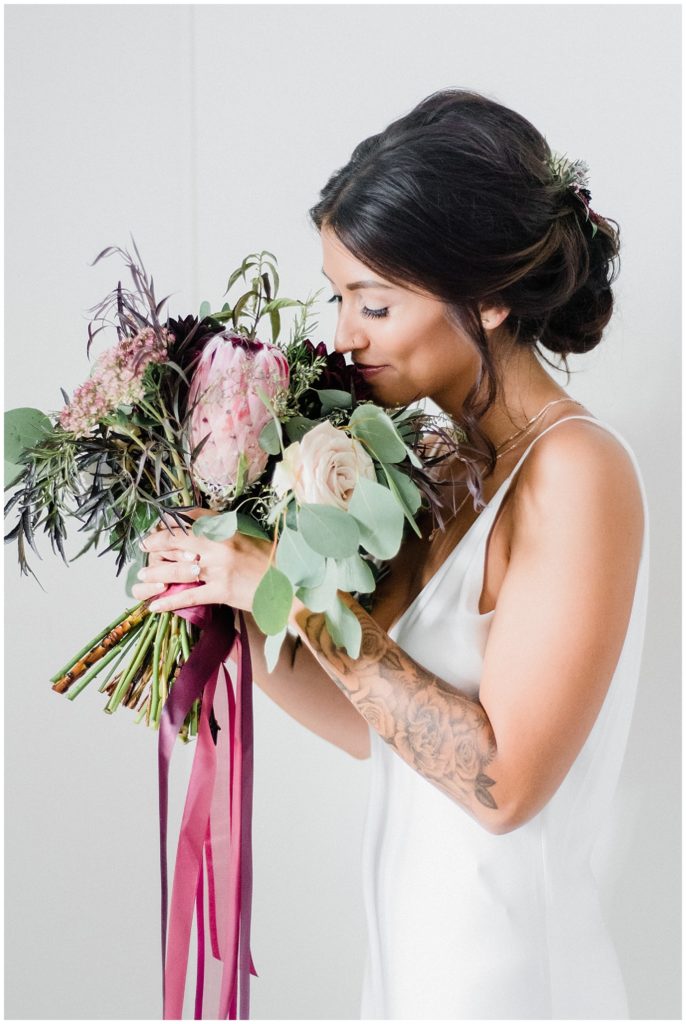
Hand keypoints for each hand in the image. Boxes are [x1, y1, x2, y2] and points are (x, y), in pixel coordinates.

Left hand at [130, 507, 273, 613]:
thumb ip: (225, 530)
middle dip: (156, 543)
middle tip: (145, 546)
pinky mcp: (221, 591)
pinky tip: (154, 606)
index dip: (171, 522)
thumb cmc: (271, 559)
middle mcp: (220, 545)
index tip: (160, 525)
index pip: (191, 519)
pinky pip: (188, 595)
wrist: (290, 583)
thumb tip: (201, 527)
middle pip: (177, 541)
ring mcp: (219, 569)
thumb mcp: (249, 536)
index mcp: (227, 529)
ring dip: (156, 572)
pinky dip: (168, 601)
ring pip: (178, 569)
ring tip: (143, 576)